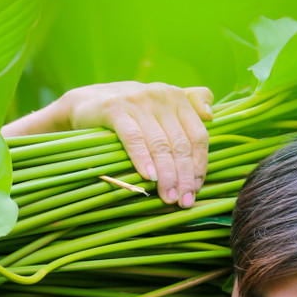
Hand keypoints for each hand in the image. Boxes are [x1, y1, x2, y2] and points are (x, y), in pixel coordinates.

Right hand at [2, 81, 213, 207]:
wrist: (85, 102)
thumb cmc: (130, 112)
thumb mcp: (160, 105)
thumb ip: (190, 105)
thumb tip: (211, 116)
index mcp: (177, 98)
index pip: (198, 136)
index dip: (199, 165)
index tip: (197, 189)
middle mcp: (161, 96)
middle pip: (180, 143)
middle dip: (184, 176)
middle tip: (184, 201)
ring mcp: (138, 100)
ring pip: (160, 144)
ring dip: (167, 175)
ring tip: (168, 198)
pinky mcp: (114, 108)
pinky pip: (134, 138)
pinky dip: (143, 159)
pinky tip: (149, 178)